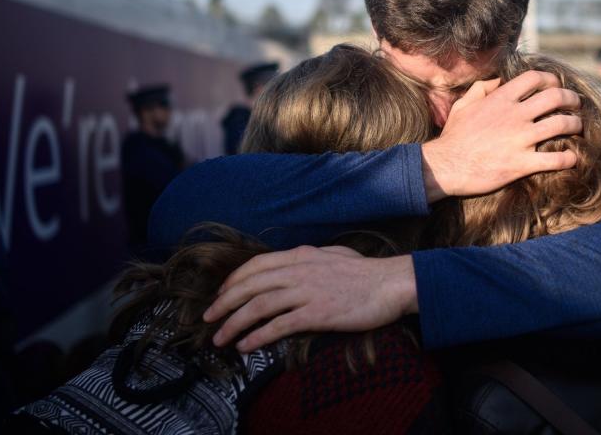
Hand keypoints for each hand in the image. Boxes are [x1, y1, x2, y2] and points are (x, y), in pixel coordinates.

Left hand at [204, 246, 416, 351]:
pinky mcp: (318, 313)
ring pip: (258, 306)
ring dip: (234, 323)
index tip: (220, 295)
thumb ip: (309, 259)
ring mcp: (308, 291)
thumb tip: (293, 263)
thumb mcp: (333, 255)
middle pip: (250, 286)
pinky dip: (257, 336)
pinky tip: (246, 346)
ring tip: (220, 338)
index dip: (233, 281)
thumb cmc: (366, 272)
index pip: (256, 265)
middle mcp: (300, 271)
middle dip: (224, 303)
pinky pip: (279, 325)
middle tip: (208, 319)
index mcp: (301, 255)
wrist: (392, 284)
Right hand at [420, 70, 581, 200]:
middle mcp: (514, 115)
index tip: (557, 85)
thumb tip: (497, 80)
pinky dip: (568, 158)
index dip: (551, 79)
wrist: (445, 166)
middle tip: (576, 104)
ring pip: (561, 125)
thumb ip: (481, 89)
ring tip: (579, 127)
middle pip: (555, 97)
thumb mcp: (463, 105)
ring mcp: (520, 139)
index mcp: (500, 99)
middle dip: (571, 99)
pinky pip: (554, 160)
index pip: (534, 78)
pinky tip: (572, 158)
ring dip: (575, 125)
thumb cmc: (453, 137)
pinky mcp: (522, 163)